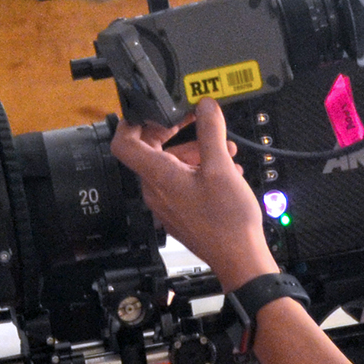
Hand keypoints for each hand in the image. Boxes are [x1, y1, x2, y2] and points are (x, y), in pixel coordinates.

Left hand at [110, 99, 274, 289]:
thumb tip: (205, 105)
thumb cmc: (227, 221)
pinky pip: (181, 181)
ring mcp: (167, 203)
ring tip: (223, 146)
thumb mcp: (221, 168)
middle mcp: (156, 191)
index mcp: (158, 177)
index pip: (124, 144)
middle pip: (151, 151)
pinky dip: (199, 168)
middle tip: (193, 118)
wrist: (239, 257)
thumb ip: (210, 132)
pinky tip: (226, 168)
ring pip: (171, 165)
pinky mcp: (180, 211)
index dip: (131, 122)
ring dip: (194, 150)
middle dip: (174, 131)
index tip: (149, 109)